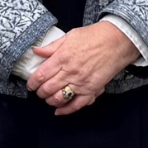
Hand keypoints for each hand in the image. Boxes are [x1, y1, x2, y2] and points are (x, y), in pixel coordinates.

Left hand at [25, 22, 141, 116]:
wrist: (116, 41)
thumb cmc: (93, 36)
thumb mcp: (69, 36)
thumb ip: (51, 47)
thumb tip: (36, 50)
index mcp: (62, 58)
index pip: (41, 75)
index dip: (32, 83)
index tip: (31, 85)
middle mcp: (70, 72)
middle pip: (48, 88)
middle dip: (40, 92)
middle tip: (39, 91)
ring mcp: (81, 83)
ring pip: (59, 98)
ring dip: (50, 101)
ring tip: (48, 98)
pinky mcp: (92, 90)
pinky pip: (77, 105)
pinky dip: (66, 110)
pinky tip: (59, 111)